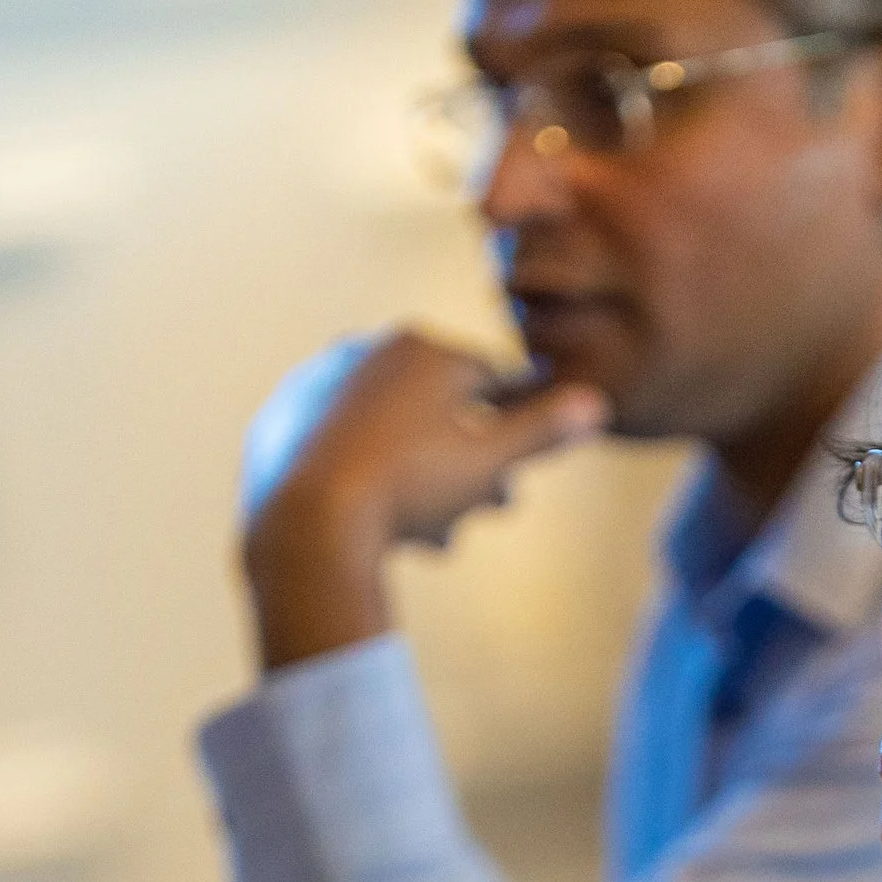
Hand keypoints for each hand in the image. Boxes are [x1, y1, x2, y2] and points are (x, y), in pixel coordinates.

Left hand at [239, 330, 606, 667]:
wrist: (311, 523)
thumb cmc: (410, 487)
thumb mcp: (490, 461)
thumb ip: (541, 431)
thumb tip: (597, 405)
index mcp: (422, 349)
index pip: (489, 382)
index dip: (512, 428)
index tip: (516, 470)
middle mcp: (368, 352)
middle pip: (438, 412)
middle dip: (466, 464)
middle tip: (484, 511)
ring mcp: (320, 386)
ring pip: (392, 435)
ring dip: (421, 482)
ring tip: (432, 533)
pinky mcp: (285, 424)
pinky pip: (343, 453)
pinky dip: (366, 481)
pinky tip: (378, 523)